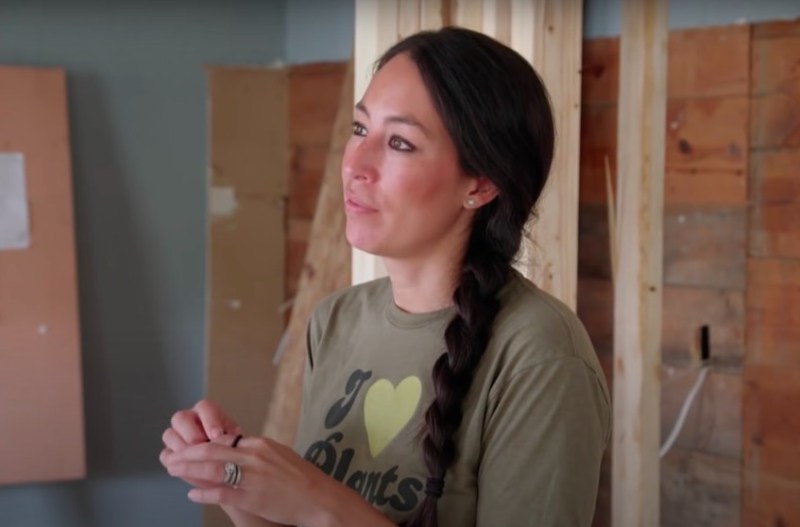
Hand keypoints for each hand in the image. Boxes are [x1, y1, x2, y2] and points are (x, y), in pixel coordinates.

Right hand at [160, 399, 240, 487]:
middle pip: (180, 418)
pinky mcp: (169, 454)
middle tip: (203, 447)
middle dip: (192, 434)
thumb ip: (231, 439)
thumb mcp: (236, 443)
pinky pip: (165, 455)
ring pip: (169, 435)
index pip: (204, 408)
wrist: (227, 468)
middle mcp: (188, 420)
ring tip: (197, 461)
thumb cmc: (232, 450)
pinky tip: (188, 470)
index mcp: (206, 412)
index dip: (210, 421)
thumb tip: (232, 436)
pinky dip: (175, 463)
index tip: (217, 435)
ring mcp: (175, 436)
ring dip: (183, 449)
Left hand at [161, 435, 333, 525]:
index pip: (224, 438)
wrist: (317, 498)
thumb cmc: (300, 477)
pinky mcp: (251, 498)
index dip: (203, 442)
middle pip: (211, 450)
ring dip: (188, 469)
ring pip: (212, 469)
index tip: (190, 446)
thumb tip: (234, 446)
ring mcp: (252, 477)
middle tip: (172, 455)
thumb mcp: (278, 454)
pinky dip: (204, 492)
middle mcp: (253, 457)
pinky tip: (193, 492)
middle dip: (188, 453)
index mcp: (260, 444)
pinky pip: (221, 493)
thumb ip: (255, 450)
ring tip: (173, 469)